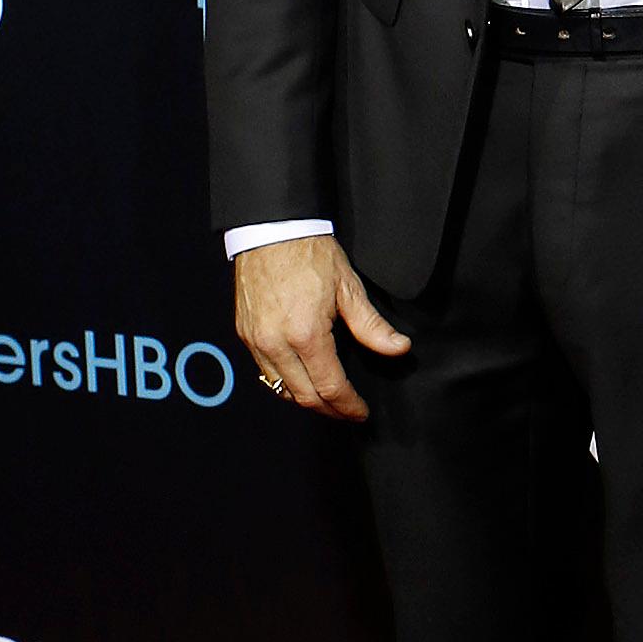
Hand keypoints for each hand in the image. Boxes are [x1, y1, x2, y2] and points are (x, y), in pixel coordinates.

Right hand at [234, 233, 408, 420]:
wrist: (271, 229)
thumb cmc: (309, 252)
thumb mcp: (348, 287)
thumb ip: (372, 326)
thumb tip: (397, 348)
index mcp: (306, 334)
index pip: (330, 386)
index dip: (348, 405)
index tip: (360, 412)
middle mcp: (276, 343)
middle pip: (304, 396)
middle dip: (330, 410)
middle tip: (347, 411)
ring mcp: (256, 340)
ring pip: (281, 389)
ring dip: (306, 399)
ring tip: (328, 399)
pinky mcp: (245, 334)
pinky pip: (264, 372)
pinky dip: (283, 383)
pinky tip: (300, 380)